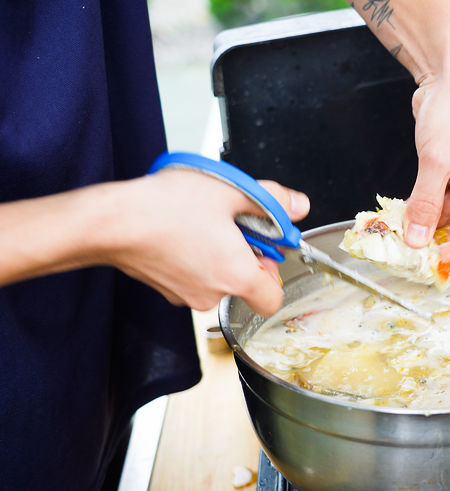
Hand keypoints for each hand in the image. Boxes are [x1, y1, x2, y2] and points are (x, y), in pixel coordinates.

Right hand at [110, 169, 308, 314]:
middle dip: (243, 254)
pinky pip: (191, 275)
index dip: (274, 273)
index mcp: (236, 277)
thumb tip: (298, 206)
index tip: (265, 248)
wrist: (111, 222)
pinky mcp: (164, 288)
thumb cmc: (166, 208)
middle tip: (231, 224)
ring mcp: (185, 295)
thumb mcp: (231, 191)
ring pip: (216, 277)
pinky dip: (192, 257)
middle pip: (243, 283)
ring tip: (202, 222)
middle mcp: (212, 294)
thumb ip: (272, 201)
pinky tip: (180, 231)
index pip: (272, 300)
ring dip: (216, 252)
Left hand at [402, 44, 449, 263]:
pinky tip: (402, 210)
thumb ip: (425, 203)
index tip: (433, 259)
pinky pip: (438, 198)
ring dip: (425, 221)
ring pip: (447, 215)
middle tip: (408, 246)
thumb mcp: (437, 161)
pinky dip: (421, 205)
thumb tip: (417, 239)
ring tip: (400, 228)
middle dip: (437, 238)